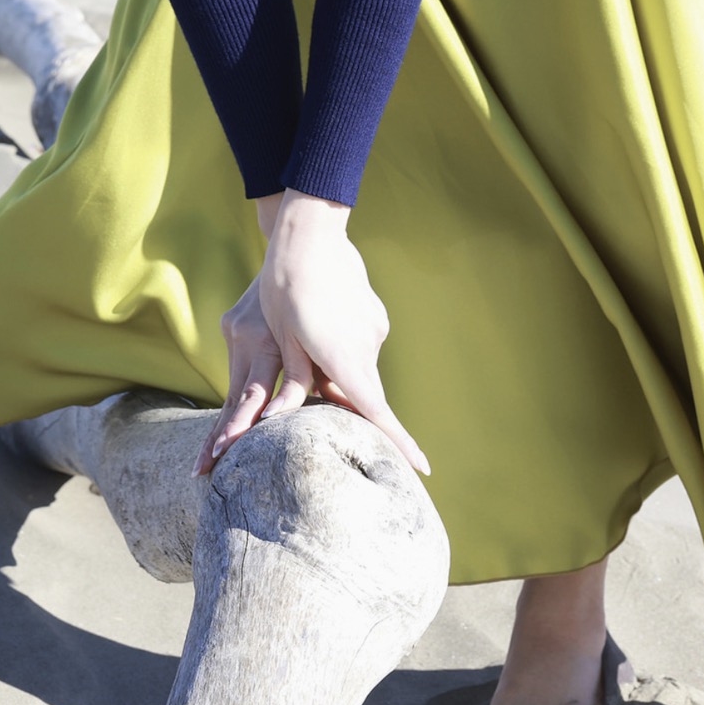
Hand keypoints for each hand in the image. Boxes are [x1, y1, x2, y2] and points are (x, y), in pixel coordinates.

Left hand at [196, 189, 429, 476]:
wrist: (309, 236)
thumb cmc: (285, 288)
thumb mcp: (283, 338)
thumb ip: (294, 382)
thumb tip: (280, 419)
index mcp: (343, 358)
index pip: (376, 411)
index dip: (400, 443)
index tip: (423, 468)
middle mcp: (366, 346)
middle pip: (365, 393)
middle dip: (350, 405)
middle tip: (325, 401)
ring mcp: (374, 329)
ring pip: (360, 367)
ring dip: (340, 370)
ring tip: (308, 341)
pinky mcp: (374, 315)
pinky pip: (361, 344)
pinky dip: (345, 347)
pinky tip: (322, 322)